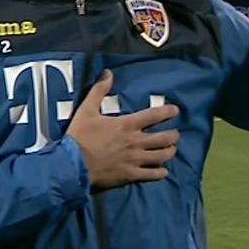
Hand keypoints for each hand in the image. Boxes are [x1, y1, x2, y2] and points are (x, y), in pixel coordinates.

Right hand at [66, 70, 180, 190]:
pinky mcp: (131, 175)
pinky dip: (160, 172)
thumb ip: (99, 91)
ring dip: (169, 152)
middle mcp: (136, 142)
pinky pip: (152, 175)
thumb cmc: (80, 136)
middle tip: (175, 134)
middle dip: (173, 135)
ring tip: (171, 150)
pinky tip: (163, 171)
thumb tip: (108, 73)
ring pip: (162, 156)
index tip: (175, 110)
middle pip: (164, 138)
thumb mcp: (87, 110)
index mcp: (127, 124)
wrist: (72, 164)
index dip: (167, 112)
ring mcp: (135, 160)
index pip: (154, 115)